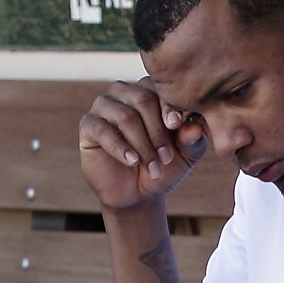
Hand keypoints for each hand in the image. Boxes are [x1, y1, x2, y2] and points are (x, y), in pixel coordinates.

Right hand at [78, 78, 206, 210]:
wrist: (138, 192)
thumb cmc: (164, 166)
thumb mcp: (185, 155)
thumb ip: (192, 140)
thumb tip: (195, 127)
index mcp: (150, 92)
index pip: (160, 89)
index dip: (170, 108)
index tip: (177, 126)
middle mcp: (125, 93)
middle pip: (142, 100)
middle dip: (157, 132)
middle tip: (166, 158)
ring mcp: (104, 107)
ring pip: (124, 116)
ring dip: (142, 145)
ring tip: (153, 167)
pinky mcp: (88, 125)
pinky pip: (102, 129)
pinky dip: (120, 148)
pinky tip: (132, 162)